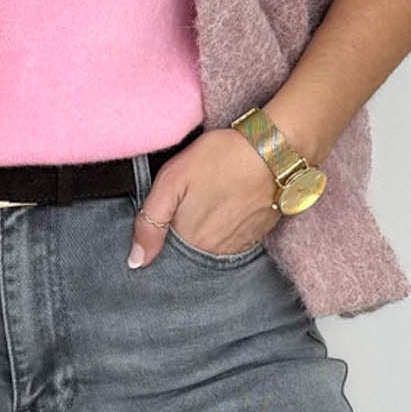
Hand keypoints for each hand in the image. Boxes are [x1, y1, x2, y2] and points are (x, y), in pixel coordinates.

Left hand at [127, 127, 278, 268]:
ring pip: (210, 246)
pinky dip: (225, 227)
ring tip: (208, 201)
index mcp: (190, 240)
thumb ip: (150, 221)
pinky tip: (225, 205)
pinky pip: (231, 240)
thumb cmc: (220, 158)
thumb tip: (136, 262)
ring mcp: (238, 245)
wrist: (274, 150)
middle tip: (191, 200)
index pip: (166, 254)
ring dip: (205, 230)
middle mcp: (215, 251)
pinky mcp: (257, 235)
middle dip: (183, 232)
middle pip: (189, 251)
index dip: (161, 235)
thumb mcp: (172, 179)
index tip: (168, 214)